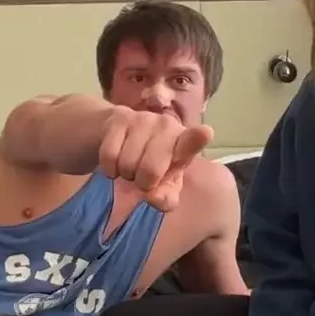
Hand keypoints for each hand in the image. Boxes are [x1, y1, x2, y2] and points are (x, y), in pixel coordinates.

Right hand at [98, 107, 213, 211]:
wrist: (117, 134)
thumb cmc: (149, 162)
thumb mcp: (163, 184)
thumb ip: (166, 197)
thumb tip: (154, 198)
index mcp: (184, 143)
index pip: (193, 140)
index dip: (197, 138)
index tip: (205, 134)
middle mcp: (168, 126)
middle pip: (150, 170)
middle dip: (142, 182)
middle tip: (142, 178)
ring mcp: (144, 119)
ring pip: (127, 163)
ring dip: (124, 173)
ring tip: (129, 167)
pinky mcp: (120, 117)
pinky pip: (110, 155)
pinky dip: (109, 167)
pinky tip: (115, 162)